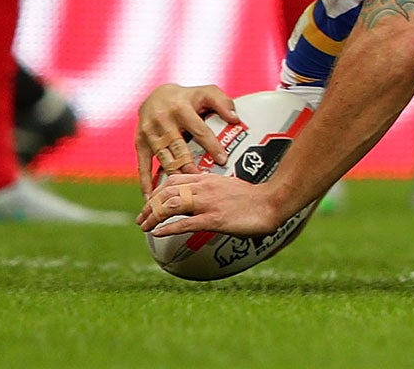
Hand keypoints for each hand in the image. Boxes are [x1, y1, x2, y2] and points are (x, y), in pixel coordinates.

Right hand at [134, 82, 236, 195]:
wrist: (156, 95)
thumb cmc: (188, 97)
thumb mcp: (207, 92)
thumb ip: (223, 103)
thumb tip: (235, 119)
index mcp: (182, 108)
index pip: (200, 131)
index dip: (212, 146)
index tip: (223, 160)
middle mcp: (163, 120)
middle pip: (179, 148)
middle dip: (190, 166)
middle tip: (203, 180)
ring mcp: (149, 132)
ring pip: (163, 158)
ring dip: (173, 175)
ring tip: (184, 193)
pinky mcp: (139, 142)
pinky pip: (142, 164)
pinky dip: (146, 181)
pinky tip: (151, 197)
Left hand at [141, 169, 283, 237]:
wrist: (273, 202)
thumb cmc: (254, 197)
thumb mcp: (228, 187)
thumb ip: (212, 190)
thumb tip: (201, 199)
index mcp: (207, 179)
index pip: (173, 179)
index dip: (156, 191)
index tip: (149, 204)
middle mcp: (204, 188)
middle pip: (167, 192)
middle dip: (150, 205)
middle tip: (141, 219)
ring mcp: (208, 203)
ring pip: (171, 205)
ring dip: (153, 216)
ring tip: (144, 227)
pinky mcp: (214, 219)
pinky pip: (185, 223)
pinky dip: (168, 228)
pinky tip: (158, 233)